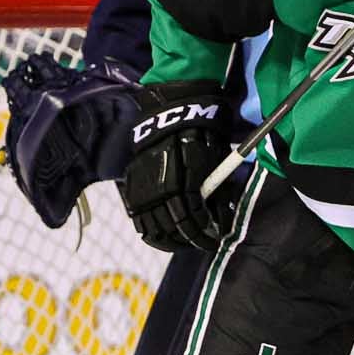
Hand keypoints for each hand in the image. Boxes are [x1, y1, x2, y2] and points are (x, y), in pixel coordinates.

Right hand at [117, 81, 235, 250]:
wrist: (170, 112)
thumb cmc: (201, 134)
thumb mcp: (215, 160)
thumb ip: (216, 191)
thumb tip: (221, 219)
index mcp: (184, 182)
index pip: (195, 221)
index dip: (206, 235)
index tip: (215, 239)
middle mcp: (160, 188)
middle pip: (175, 229)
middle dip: (191, 241)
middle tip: (203, 243)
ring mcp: (143, 189)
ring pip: (155, 229)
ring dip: (172, 241)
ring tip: (184, 242)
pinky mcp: (131, 187)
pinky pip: (138, 220)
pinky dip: (151, 232)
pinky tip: (162, 236)